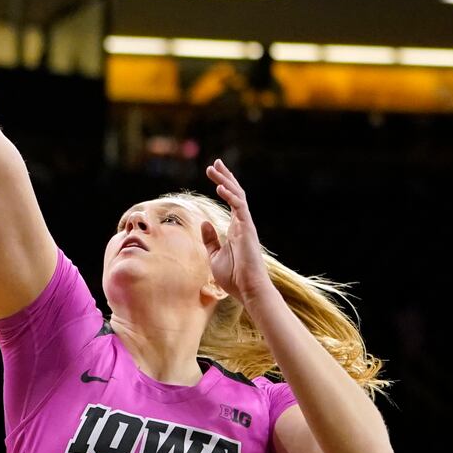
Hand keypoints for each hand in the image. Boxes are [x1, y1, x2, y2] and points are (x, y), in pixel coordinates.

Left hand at [201, 158, 278, 305]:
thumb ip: (210, 239)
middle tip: (214, 163)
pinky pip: (239, 208)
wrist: (248, 290)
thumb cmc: (234, 277)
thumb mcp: (214, 255)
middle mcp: (242, 223)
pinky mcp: (247, 229)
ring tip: (214, 168)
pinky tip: (220, 187)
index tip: (214, 172)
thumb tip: (204, 222)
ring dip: (225, 181)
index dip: (223, 185)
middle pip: (235, 194)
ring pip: (237, 196)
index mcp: (236, 228)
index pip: (231, 201)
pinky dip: (230, 196)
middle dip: (225, 177)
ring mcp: (246, 225)